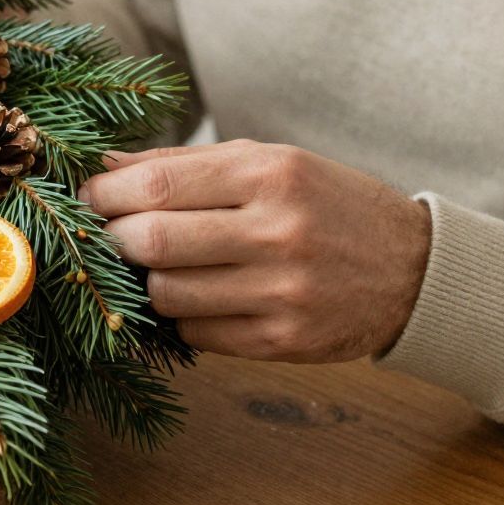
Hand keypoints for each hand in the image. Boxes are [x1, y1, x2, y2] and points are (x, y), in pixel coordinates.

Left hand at [81, 141, 431, 362]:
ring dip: (146, 282)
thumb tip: (103, 166)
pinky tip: (198, 297)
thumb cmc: (327, 204)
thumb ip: (184, 165)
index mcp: (270, 174)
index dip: (104, 194)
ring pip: (165, 294)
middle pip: (151, 242)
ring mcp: (282, 292)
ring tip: (158, 266)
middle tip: (110, 235)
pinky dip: (181, 316)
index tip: (87, 197)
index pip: (156, 185)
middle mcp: (277, 232)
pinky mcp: (282, 341)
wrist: (416, 270)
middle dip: (114, 239)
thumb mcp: (270, 162)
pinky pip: (195, 333)